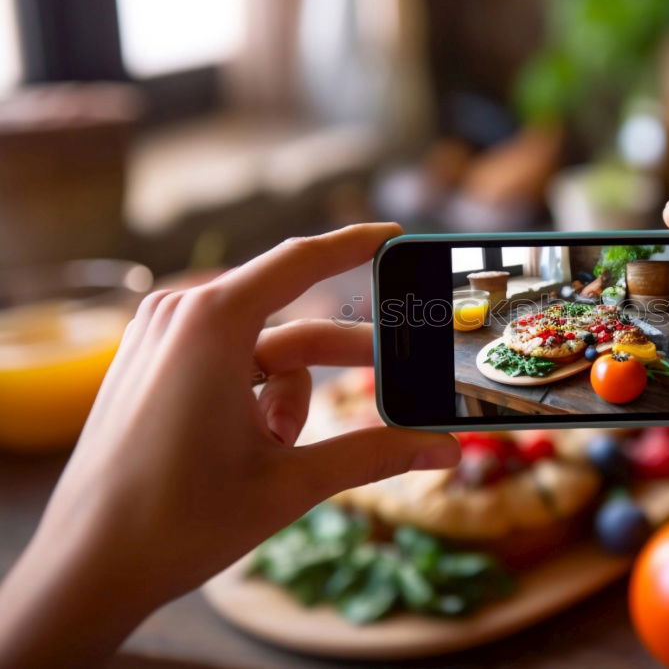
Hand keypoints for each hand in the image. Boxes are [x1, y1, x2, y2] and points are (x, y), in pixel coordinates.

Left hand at [0, 224, 459, 667]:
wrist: (86, 568)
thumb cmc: (178, 521)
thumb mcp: (291, 482)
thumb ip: (375, 454)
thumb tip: (447, 450)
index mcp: (212, 323)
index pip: (302, 261)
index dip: (356, 245)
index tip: (396, 235)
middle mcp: (181, 316)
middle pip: (291, 323)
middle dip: (341, 361)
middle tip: (394, 382)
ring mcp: (161, 339)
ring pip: (261, 352)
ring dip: (287, 401)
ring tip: (278, 454)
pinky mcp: (152, 364)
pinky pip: (228, 364)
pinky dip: (254, 401)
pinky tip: (247, 450)